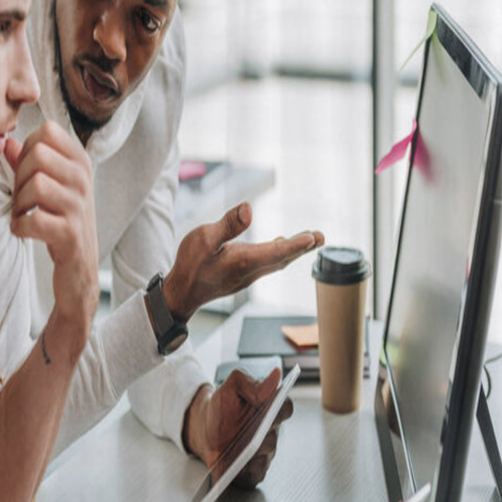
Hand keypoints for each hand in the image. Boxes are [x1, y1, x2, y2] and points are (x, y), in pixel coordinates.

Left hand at [5, 122, 99, 358]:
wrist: (78, 274)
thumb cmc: (60, 225)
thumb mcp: (47, 189)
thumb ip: (26, 163)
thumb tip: (7, 141)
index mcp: (81, 163)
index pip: (47, 132)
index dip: (26, 149)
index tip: (28, 173)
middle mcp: (85, 181)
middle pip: (38, 154)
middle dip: (19, 177)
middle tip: (22, 200)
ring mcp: (80, 207)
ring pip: (36, 184)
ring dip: (19, 203)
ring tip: (23, 216)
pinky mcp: (70, 234)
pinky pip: (33, 218)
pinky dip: (19, 227)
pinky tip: (25, 232)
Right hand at [163, 202, 323, 322]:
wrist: (180, 293)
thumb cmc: (190, 264)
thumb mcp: (204, 239)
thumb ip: (228, 224)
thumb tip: (249, 208)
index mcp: (243, 261)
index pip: (277, 251)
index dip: (296, 244)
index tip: (313, 238)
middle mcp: (250, 271)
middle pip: (282, 257)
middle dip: (303, 247)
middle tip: (321, 237)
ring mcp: (248, 275)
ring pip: (276, 262)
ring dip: (294, 251)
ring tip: (310, 240)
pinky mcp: (242, 276)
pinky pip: (267, 264)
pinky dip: (279, 254)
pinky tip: (280, 246)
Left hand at [185, 368, 293, 489]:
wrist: (204, 430)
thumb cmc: (222, 407)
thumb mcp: (230, 387)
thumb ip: (250, 382)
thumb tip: (275, 376)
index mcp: (269, 406)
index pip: (284, 406)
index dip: (280, 407)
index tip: (271, 408)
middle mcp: (271, 429)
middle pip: (274, 432)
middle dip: (263, 432)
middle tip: (253, 432)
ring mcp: (265, 450)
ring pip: (266, 452)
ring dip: (253, 451)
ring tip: (240, 451)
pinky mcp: (256, 469)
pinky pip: (257, 472)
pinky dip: (247, 470)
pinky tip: (236, 467)